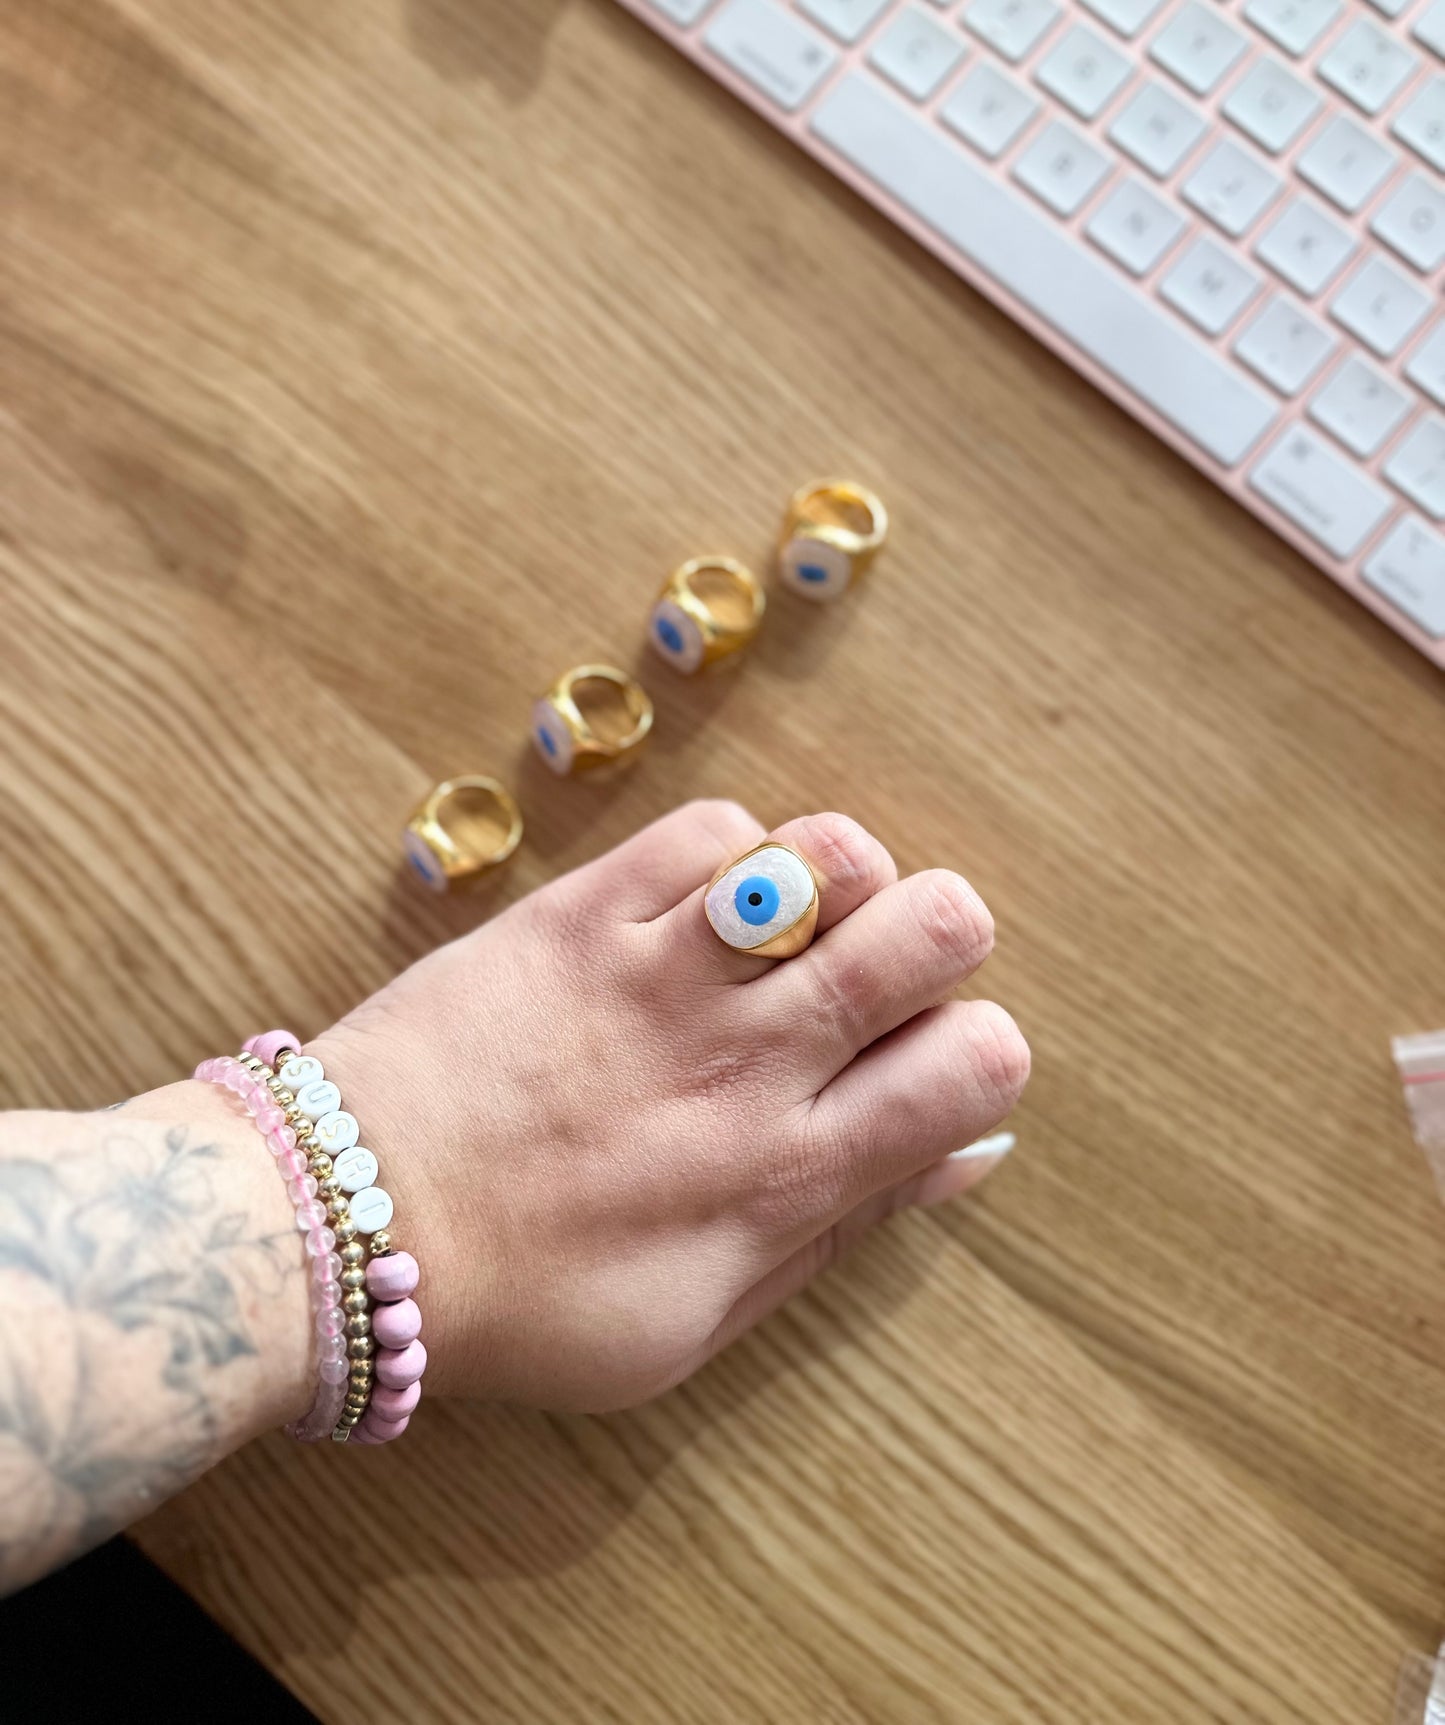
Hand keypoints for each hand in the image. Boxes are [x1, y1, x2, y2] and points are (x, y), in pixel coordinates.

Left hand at [311, 802, 1028, 1409]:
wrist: (348, 1222)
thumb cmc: (525, 1298)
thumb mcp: (696, 1320)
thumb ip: (839, 1233)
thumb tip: (963, 1157)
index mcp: (786, 1172)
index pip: (978, 1064)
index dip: (981, 1052)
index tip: (923, 1068)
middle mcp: (746, 1056)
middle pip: (936, 928)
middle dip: (942, 941)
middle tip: (876, 980)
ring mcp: (662, 968)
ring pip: (832, 854)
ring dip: (845, 883)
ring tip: (791, 931)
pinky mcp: (583, 909)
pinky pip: (711, 827)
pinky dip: (735, 853)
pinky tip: (705, 906)